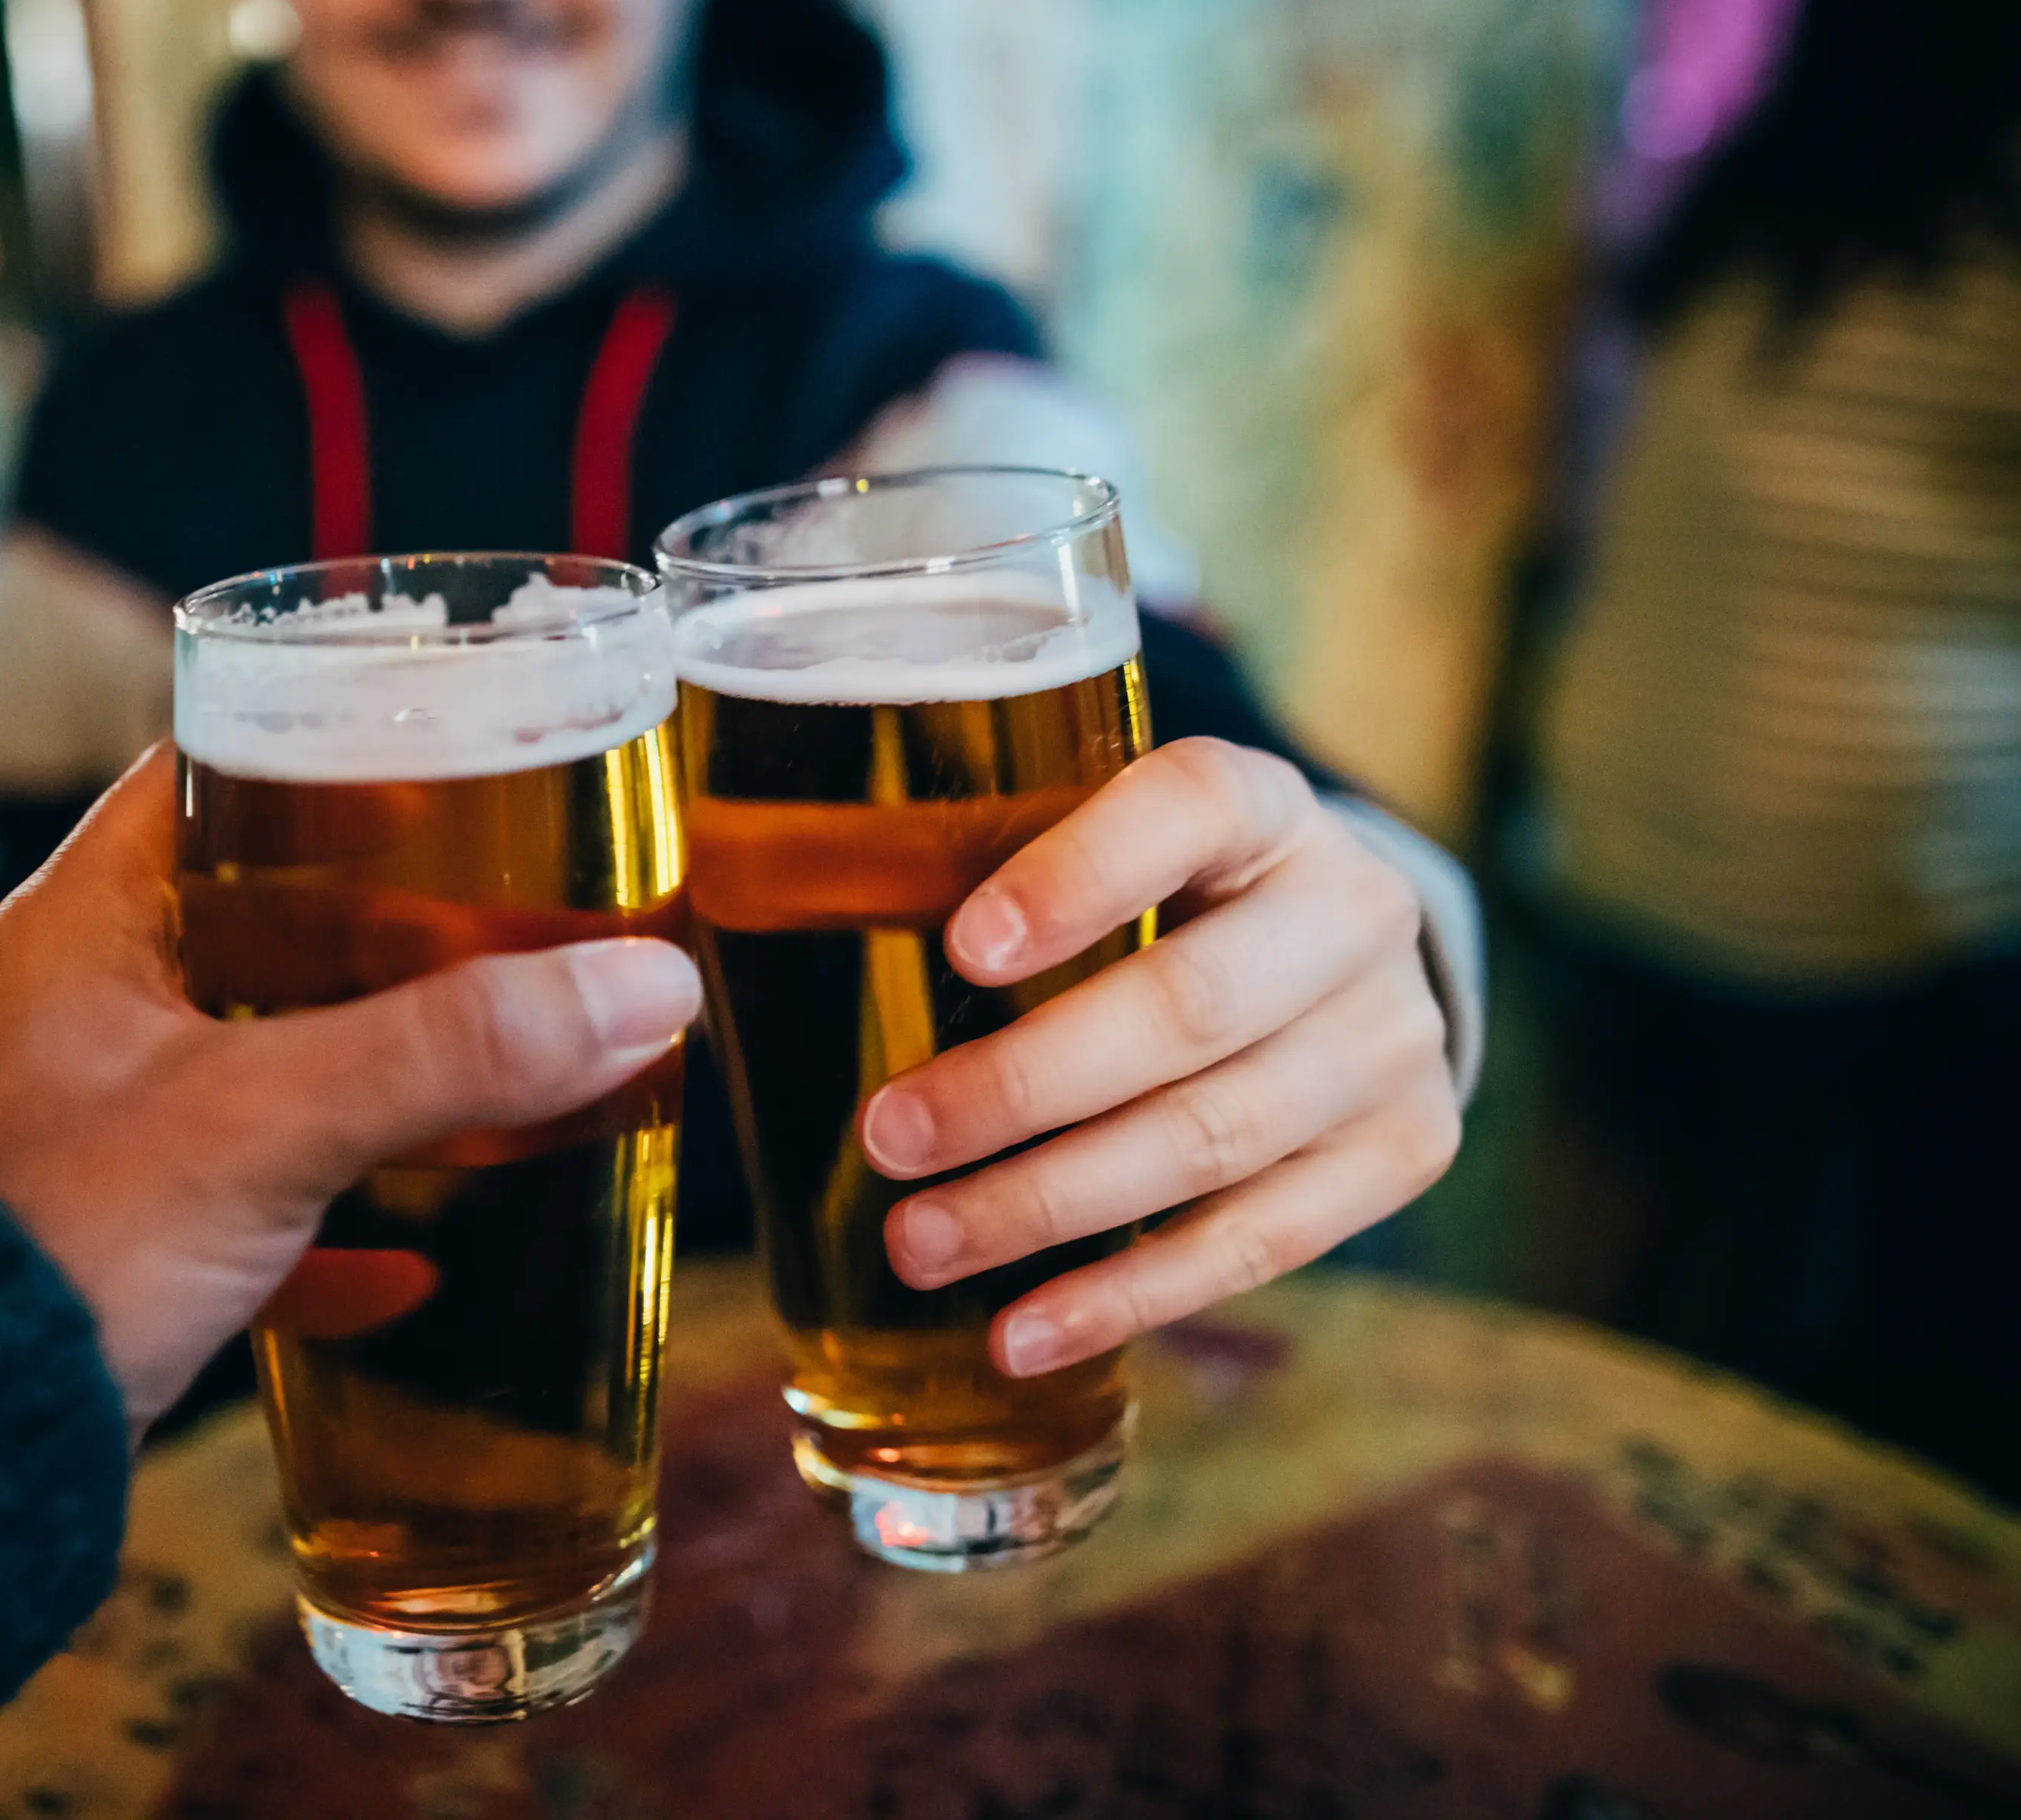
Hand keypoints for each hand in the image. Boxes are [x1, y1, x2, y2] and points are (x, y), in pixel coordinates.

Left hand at [0, 746, 702, 1432]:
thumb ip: (453, 1050)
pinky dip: (331, 1224)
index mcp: (89, 924)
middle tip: (518, 928)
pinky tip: (412, 1264)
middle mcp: (82, 1009)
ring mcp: (92, 1129)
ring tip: (499, 1077)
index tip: (454, 759)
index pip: (214, 775)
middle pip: (261, 926)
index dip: (335, 753)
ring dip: (375, 1077)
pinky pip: (244, 1211)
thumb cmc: (51, 1240)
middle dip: (393, 935)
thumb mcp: (271, 1120)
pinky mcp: (111, 1246)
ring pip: (263, 1068)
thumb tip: (643, 985)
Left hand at [862, 737, 1461, 1377]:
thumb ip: (984, 864)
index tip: (963, 946)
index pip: (1191, 806)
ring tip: (921, 1245)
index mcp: (1262, 807)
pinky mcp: (1405, 1150)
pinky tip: (1022, 1333)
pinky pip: (1261, 1243)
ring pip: (1215, 1138)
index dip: (1081, 875)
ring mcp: (1394, 1040)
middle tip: (890, 1138)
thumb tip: (734, 920)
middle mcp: (1352, 911)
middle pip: (1190, 1007)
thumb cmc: (1160, 900)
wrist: (1340, 958)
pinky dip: (1130, 1294)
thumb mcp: (1101, 844)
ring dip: (1053, 1205)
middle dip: (1026, 1086)